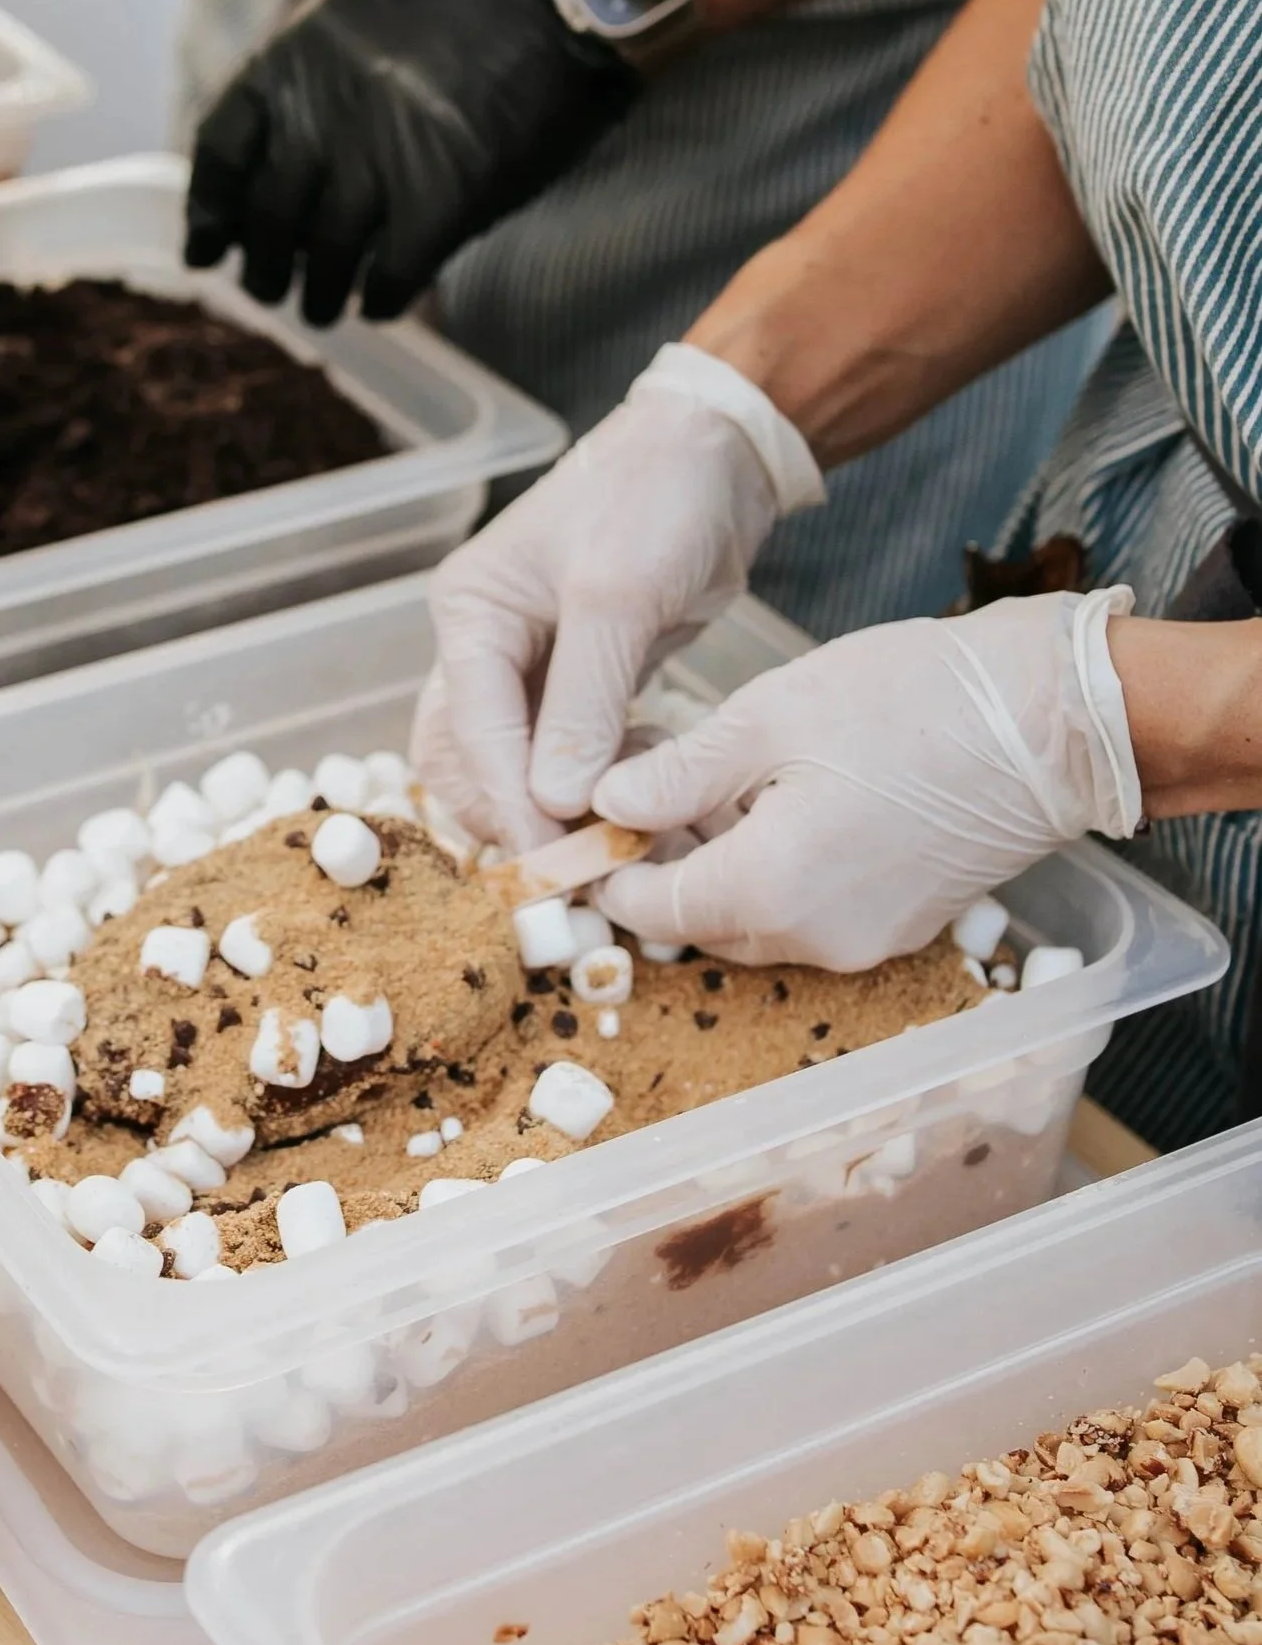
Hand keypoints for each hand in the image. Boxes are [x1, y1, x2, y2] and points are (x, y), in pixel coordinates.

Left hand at [183, 0, 634, 328]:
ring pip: (324, 257)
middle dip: (262, 267)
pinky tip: (381, 303)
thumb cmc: (469, 12)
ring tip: (323, 310)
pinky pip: (391, 277)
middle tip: (269, 291)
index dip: (209, 208)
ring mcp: (383, 158)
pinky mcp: (441, 201)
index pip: (224, 145)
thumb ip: (315, 89)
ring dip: (318, 296)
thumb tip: (282, 171)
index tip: (205, 249)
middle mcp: (328, 110)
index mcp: (299, 57)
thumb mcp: (361, 24)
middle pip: (269, 214)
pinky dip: (380, 300)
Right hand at [415, 345, 824, 848]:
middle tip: (576, 865)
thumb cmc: (659, 497)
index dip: (513, 804)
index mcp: (471, 615)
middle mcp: (485, 647)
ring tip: (614, 833)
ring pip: (514, 771)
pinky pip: (565, 759)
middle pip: (470, 765)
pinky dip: (592, 789)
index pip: (475, 732)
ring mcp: (528, 670)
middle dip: (517, 818)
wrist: (720, 454)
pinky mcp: (576, 686)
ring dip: (555, 812)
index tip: (555, 862)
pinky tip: (636, 793)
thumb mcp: (619, 596)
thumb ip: (582, 701)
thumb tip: (553, 801)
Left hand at [590, 589, 1142, 970]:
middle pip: (695, 922)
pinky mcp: (899, 930)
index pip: (645, 907)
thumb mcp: (772, 716)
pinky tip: (780, 803)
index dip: (605, 865)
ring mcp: (860, 944)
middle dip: (661, 865)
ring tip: (711, 784)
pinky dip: (777, 875)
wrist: (1056, 721)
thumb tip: (603, 804)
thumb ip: (678, 773)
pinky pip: (809, 917)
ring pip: (751, 924)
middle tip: (644, 785)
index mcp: (766, 889)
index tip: (588, 817)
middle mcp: (811, 939)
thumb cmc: (917, 701)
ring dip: (719, 870)